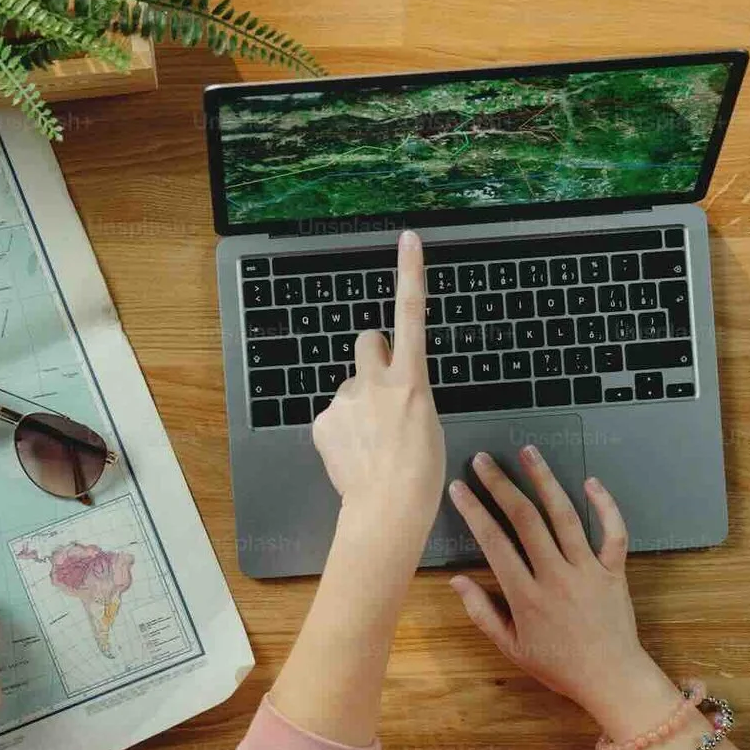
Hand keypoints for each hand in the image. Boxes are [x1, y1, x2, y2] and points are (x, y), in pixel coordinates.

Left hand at [310, 231, 443, 547]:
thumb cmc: (418, 475)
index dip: (409, 273)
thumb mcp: (427, 423)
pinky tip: (353, 453)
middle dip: (374, 357)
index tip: (408, 239)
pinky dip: (342, 429)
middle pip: (368, 342)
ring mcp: (345, 401)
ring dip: (359, 403)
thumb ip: (406, 394)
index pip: (411, 314)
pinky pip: (333, 414)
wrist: (387, 510)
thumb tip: (388, 390)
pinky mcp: (322, 421)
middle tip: (383, 391)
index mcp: (412, 381)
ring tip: (371, 442)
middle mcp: (376, 381)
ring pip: (350, 386)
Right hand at [448, 451, 678, 734]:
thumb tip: (457, 580)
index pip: (493, 542)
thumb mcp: (512, 648)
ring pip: (564, 516)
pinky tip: (590, 481)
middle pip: (525, 519)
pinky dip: (605, 505)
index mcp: (525, 596)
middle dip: (501, 485)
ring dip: (544, 480)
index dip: (474, 511)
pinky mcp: (614, 571)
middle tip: (485, 460)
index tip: (459, 489)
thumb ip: (483, 613)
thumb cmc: (558, 666)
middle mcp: (555, 576)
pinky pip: (613, 532)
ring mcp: (587, 570)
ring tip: (528, 452)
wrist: (611, 678)